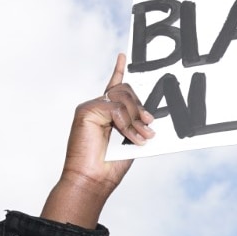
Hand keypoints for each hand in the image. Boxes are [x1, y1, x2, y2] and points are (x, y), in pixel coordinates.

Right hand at [40, 54, 153, 227]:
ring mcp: (91, 107)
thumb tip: (151, 114)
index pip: (115, 85)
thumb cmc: (112, 164)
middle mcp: (98, 106)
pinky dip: (125, 123)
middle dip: (141, 108)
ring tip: (141, 137)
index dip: (119, 70)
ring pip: (123, 97)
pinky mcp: (85, 111)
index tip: (124, 56)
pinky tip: (128, 136)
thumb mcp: (131, 137)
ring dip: (136, 118)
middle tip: (150, 125)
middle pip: (126, 91)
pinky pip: (115, 108)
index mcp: (108, 112)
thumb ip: (136, 121)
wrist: (94, 179)